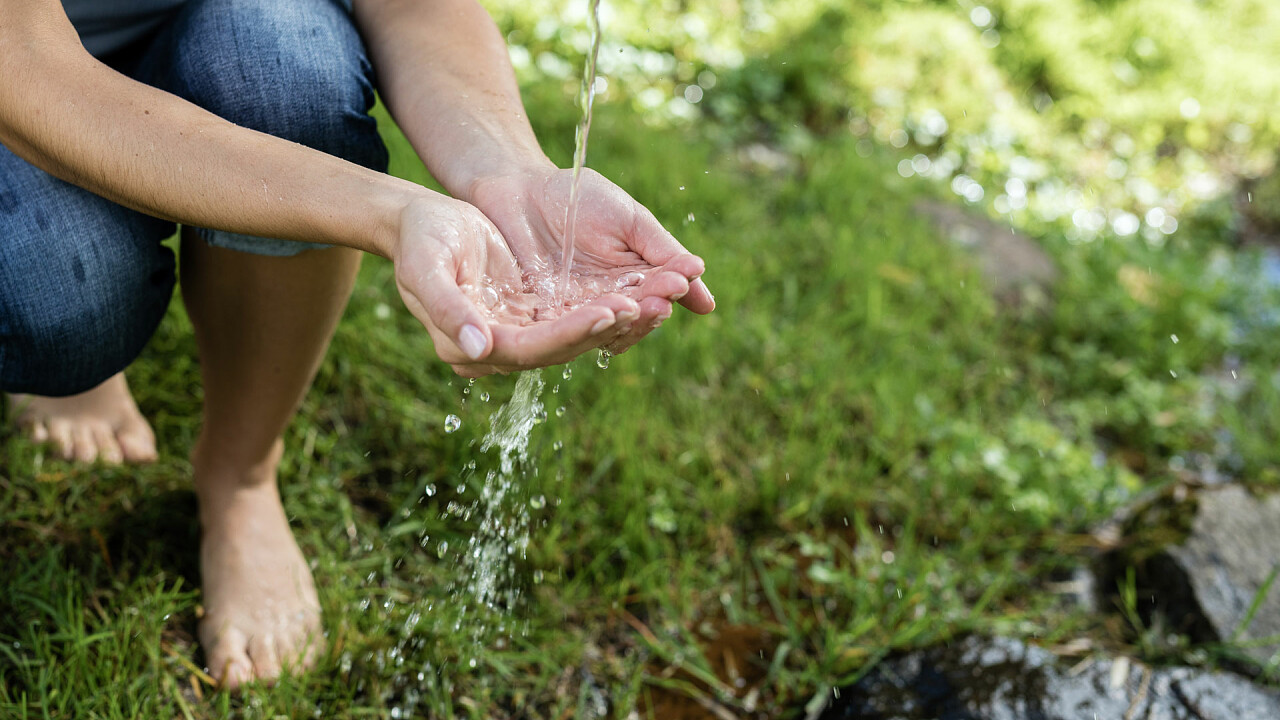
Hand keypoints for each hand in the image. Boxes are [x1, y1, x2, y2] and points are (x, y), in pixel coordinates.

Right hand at [392, 197, 642, 375]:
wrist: (423, 220)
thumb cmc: (419, 238)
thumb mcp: (424, 268)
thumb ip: (447, 309)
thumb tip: (480, 349)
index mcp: (468, 346)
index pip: (531, 349)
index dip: (571, 333)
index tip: (609, 313)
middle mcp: (498, 348)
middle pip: (562, 346)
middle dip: (607, 326)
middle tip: (651, 306)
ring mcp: (519, 332)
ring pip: (577, 333)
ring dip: (617, 319)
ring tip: (658, 299)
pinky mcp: (534, 314)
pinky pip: (577, 315)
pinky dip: (608, 306)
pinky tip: (641, 293)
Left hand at [467, 165, 713, 354]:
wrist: (520, 188)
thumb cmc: (579, 199)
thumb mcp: (629, 220)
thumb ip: (663, 252)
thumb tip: (702, 283)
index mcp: (635, 283)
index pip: (658, 296)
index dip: (668, 291)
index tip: (678, 281)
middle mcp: (608, 305)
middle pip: (633, 320)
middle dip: (646, 311)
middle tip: (658, 301)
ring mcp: (575, 315)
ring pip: (602, 331)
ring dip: (617, 323)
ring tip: (628, 309)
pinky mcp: (540, 320)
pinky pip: (562, 331)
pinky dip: (577, 327)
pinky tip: (591, 317)